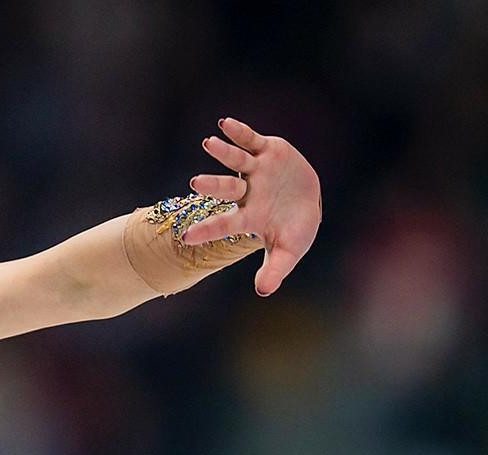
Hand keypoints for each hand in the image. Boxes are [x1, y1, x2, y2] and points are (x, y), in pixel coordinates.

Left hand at [182, 116, 322, 296]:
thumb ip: (275, 269)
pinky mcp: (267, 151)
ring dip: (222, 152)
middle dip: (212, 186)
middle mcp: (247, 193)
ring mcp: (255, 171)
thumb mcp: (290, 251)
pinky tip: (225, 124)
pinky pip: (250, 140)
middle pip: (226, 189)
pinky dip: (239, 132)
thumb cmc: (294, 230)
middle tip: (195, 183)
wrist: (308, 203)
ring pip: (235, 161)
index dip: (206, 230)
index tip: (186, 236)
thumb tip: (263, 292)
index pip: (222, 225)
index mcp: (248, 217)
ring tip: (207, 143)